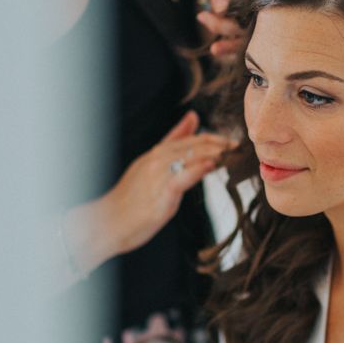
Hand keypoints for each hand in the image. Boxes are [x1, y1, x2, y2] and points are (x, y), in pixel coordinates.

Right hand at [104, 111, 234, 254]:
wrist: (105, 224)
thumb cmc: (130, 200)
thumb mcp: (149, 168)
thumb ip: (171, 145)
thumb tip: (192, 118)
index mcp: (155, 155)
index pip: (188, 139)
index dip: (212, 138)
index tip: (231, 141)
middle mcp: (156, 161)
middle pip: (192, 145)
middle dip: (217, 143)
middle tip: (237, 146)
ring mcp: (157, 176)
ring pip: (189, 157)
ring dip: (213, 153)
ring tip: (231, 153)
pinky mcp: (159, 194)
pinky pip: (181, 177)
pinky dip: (197, 169)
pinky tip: (212, 165)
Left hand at [196, 0, 257, 62]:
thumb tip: (220, 9)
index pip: (256, 6)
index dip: (238, 12)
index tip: (217, 10)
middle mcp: (267, 9)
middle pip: (253, 25)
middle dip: (227, 26)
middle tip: (203, 17)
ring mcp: (260, 23)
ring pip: (249, 39)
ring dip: (230, 44)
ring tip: (213, 47)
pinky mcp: (250, 33)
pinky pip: (244, 45)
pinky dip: (230, 50)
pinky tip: (216, 51)